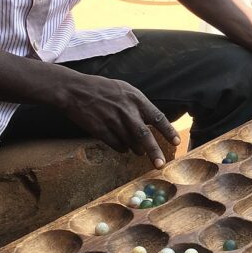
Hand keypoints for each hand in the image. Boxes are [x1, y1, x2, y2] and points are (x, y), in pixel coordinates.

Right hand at [61, 74, 179, 166]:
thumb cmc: (102, 88)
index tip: (177, 142)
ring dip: (137, 150)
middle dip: (154, 151)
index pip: (157, 117)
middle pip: (145, 135)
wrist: (75, 91)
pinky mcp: (101, 131)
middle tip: (161, 164)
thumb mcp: (125, 90)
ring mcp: (113, 122)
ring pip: (131, 143)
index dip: (168, 131)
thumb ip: (138, 105)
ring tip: (140, 151)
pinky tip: (123, 147)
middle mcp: (127, 111)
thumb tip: (151, 121)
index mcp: (136, 99)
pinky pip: (117, 145)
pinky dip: (122, 149)